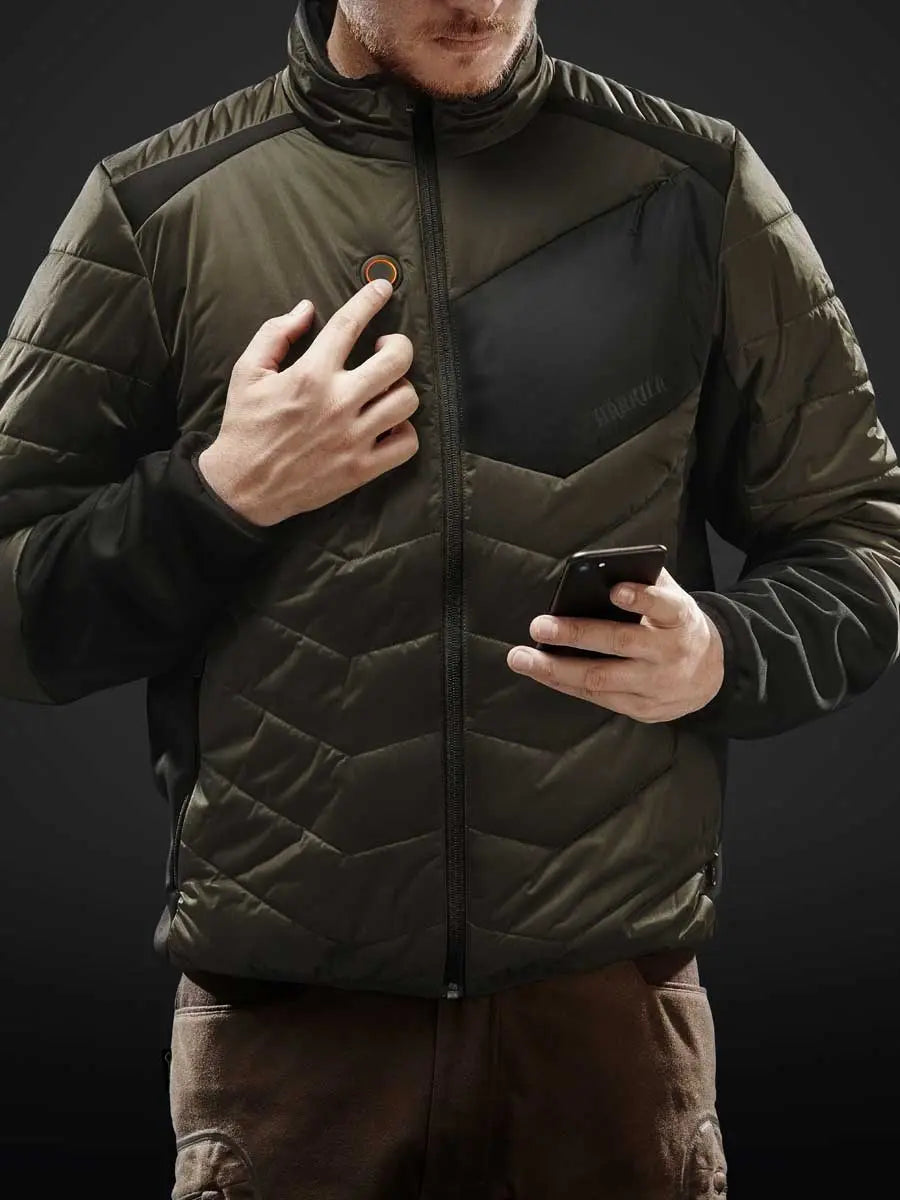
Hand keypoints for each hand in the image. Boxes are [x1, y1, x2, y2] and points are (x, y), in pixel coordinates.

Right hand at [196, 278, 419, 526]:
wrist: (243, 486)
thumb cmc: (246, 426)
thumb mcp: (247, 372)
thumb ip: (275, 335)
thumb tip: (305, 309)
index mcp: (310, 374)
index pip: (350, 324)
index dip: (370, 299)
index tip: (383, 287)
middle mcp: (338, 402)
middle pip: (397, 360)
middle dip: (399, 345)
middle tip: (386, 349)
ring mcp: (354, 437)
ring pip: (407, 400)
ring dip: (402, 388)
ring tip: (386, 389)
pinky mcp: (362, 468)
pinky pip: (406, 444)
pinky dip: (405, 432)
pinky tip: (389, 425)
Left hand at [505, 566, 724, 722]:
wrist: (709, 677)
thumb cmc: (676, 627)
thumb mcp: (673, 600)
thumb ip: (645, 582)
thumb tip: (598, 568)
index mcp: (680, 619)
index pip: (664, 606)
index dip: (641, 599)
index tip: (615, 590)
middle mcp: (670, 653)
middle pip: (621, 643)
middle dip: (577, 633)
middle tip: (540, 625)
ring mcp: (655, 685)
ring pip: (601, 678)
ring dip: (557, 669)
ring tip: (522, 657)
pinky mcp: (642, 708)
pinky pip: (597, 697)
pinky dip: (564, 684)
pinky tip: (540, 672)